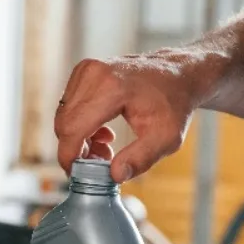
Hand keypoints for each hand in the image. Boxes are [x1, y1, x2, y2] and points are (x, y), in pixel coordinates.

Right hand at [54, 53, 206, 182]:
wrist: (178, 74)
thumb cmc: (174, 103)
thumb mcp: (166, 138)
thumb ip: (140, 159)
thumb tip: (114, 175)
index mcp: (111, 87)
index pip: (73, 128)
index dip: (69, 156)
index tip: (78, 174)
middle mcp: (93, 73)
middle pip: (64, 124)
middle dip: (76, 150)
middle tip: (101, 162)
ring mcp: (86, 69)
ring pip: (64, 116)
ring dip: (78, 139)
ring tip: (107, 147)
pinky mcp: (84, 71)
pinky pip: (69, 107)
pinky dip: (80, 125)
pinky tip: (103, 133)